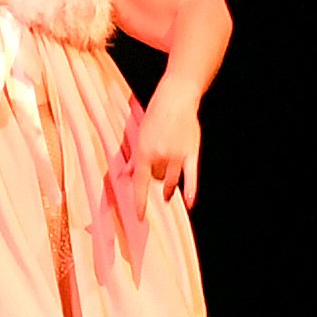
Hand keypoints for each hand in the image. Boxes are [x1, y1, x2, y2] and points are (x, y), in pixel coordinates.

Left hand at [132, 83, 204, 208]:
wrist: (176, 98)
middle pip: (157, 179)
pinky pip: (191, 176)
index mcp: (144, 152)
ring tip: (166, 193)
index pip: (140, 183)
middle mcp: (160, 156)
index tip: (140, 217)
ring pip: (171, 180)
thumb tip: (125, 175)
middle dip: (154, 179)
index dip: (140, 202)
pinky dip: (190, 190)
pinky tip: (189, 202)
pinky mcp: (191, 153)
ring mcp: (176, 155)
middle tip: (155, 173)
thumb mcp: (140, 135)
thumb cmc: (156, 115)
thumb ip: (135, 158)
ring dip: (168, 187)